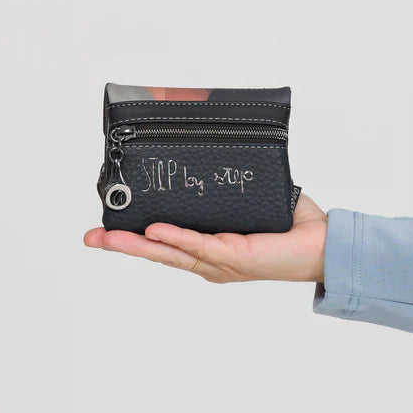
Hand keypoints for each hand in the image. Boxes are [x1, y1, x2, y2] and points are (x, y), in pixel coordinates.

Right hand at [83, 193, 327, 283]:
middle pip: (157, 252)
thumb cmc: (290, 224)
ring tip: (106, 238)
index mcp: (209, 247)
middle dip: (122, 244)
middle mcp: (209, 259)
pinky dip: (174, 238)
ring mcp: (219, 262)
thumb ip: (225, 183)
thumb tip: (208, 150)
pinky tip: (152, 232)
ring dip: (135, 245)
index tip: (107, 228)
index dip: (135, 236)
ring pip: (169, 253)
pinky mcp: (234, 258)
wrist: (322, 243)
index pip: (165, 242)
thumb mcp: (249, 198)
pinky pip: (198, 246)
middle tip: (90, 237)